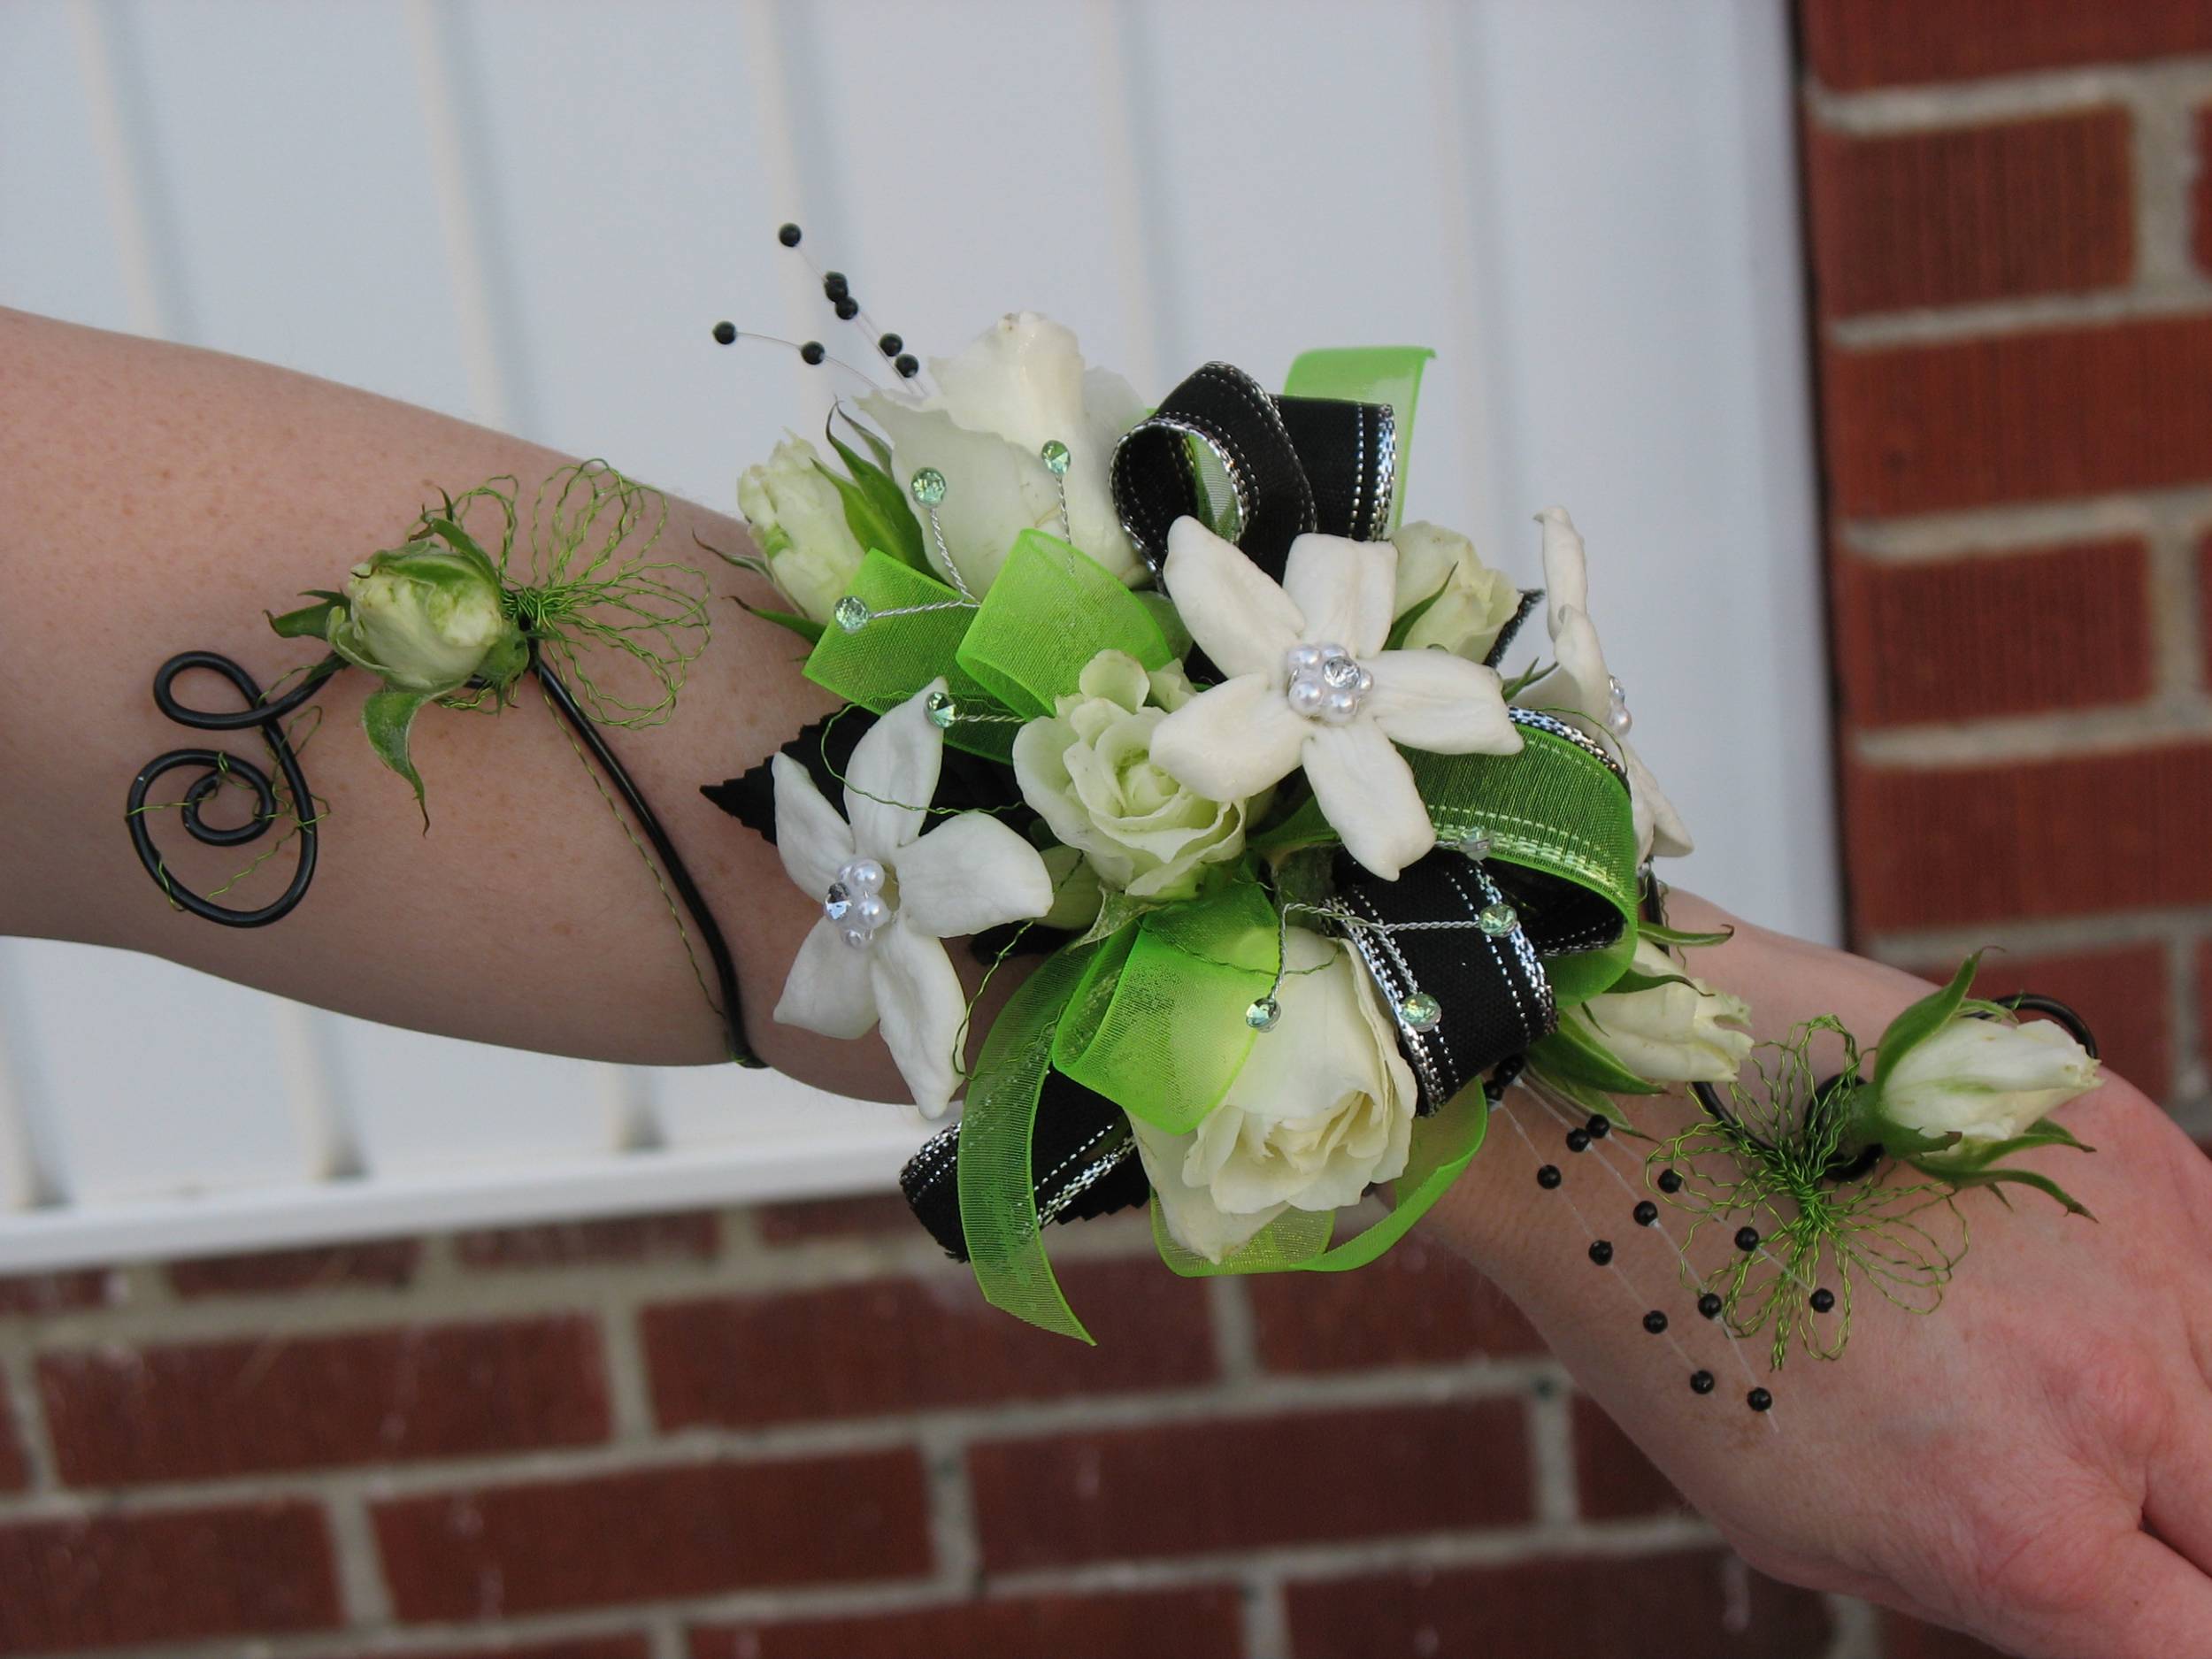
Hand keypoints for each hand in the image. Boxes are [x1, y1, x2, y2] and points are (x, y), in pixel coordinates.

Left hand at [1428, 903, 2211, 1657]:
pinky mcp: (2137, 1148)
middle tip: (2085, 1490)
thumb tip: (2092, 1597)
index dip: (2172, 1627)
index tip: (2139, 1596)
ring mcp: (2145, 1263)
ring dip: (2176, 1414)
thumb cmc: (1679, 1317)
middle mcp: (2115, 1405)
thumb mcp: (1797, 1524)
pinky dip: (2173, 1301)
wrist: (1627, 1107)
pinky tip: (2078, 1290)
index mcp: (2021, 1534)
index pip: (2203, 1649)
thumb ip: (1979, 1581)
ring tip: (2033, 1367)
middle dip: (2184, 1534)